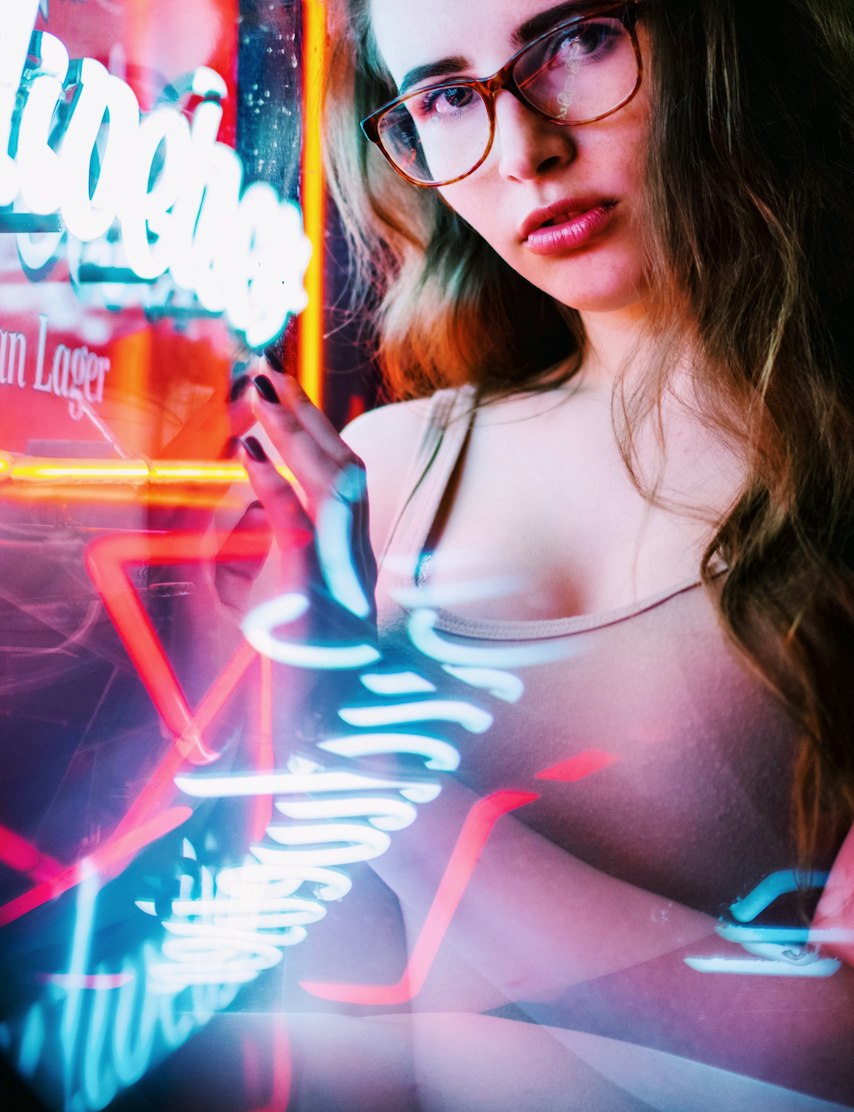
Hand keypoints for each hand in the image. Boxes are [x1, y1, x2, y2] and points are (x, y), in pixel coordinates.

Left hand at [229, 367, 378, 665]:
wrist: (320, 743)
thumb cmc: (295, 680)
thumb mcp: (269, 601)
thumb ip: (258, 548)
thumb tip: (240, 497)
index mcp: (349, 554)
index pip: (340, 473)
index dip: (312, 428)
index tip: (279, 390)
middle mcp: (354, 556)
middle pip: (343, 463)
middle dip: (305, 412)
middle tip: (268, 368)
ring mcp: (340, 574)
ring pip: (333, 483)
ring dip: (296, 432)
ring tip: (262, 393)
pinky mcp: (314, 596)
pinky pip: (298, 527)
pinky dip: (272, 483)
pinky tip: (245, 451)